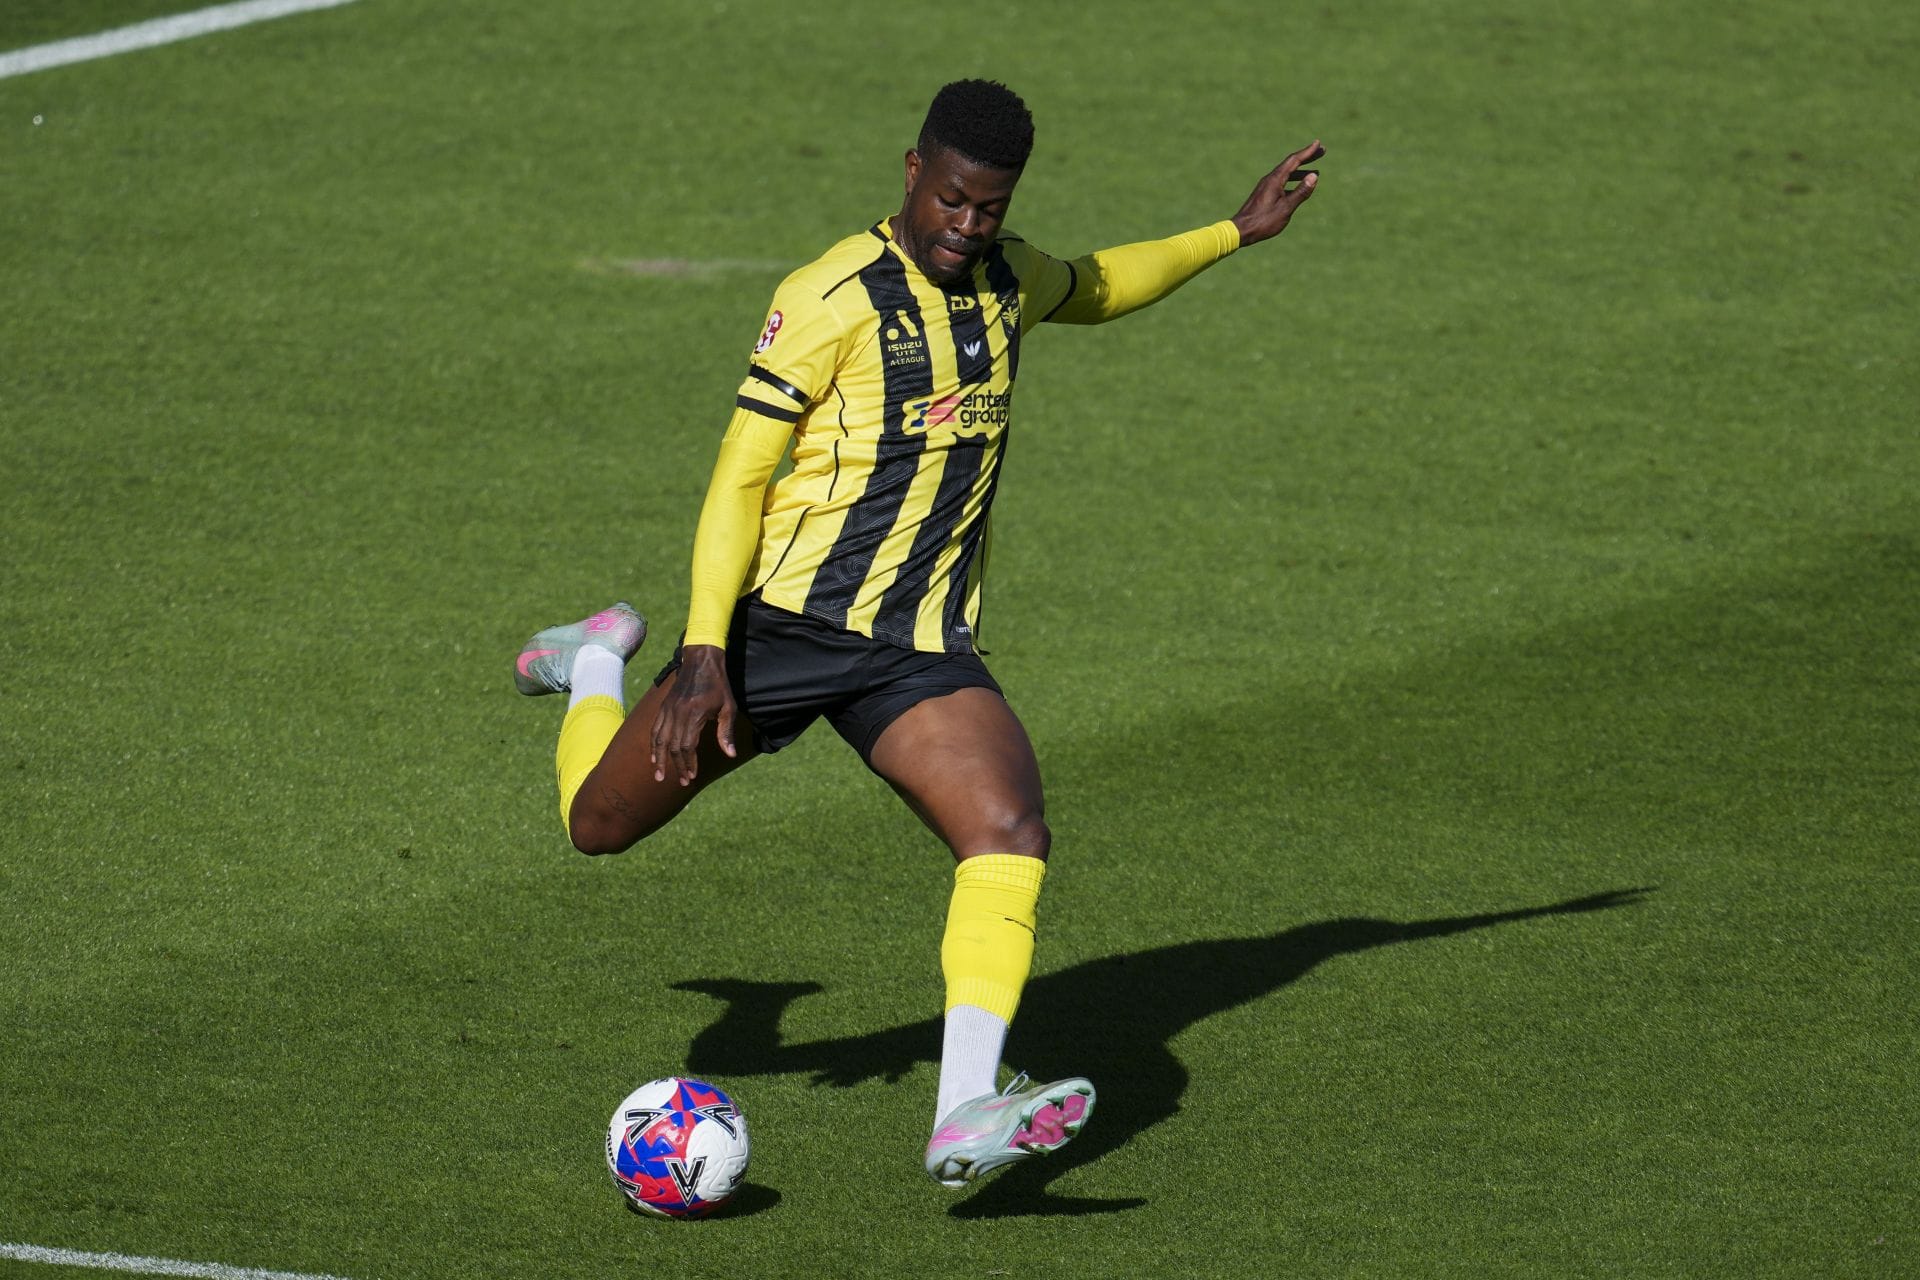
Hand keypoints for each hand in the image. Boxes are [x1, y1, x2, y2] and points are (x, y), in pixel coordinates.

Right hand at [649, 645, 738, 785]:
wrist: (701, 660)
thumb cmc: (718, 685)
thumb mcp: (728, 707)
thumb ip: (726, 732)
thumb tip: (730, 754)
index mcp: (694, 714)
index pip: (687, 746)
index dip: (689, 763)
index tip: (693, 776)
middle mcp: (678, 713)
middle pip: (673, 746)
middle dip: (677, 766)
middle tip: (682, 782)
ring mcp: (668, 710)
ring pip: (659, 740)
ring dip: (659, 759)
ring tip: (659, 776)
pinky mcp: (664, 707)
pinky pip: (654, 729)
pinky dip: (653, 745)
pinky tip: (653, 757)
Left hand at [1230, 140, 1323, 246]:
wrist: (1241, 230)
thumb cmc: (1263, 221)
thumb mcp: (1286, 207)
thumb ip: (1301, 192)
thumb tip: (1314, 176)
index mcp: (1275, 180)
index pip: (1294, 160)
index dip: (1307, 152)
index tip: (1318, 144)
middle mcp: (1270, 179)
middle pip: (1291, 164)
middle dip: (1306, 157)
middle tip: (1321, 151)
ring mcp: (1266, 186)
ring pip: (1286, 174)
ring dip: (1301, 171)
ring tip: (1315, 172)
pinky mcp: (1264, 194)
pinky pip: (1282, 182)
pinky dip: (1293, 181)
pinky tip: (1299, 188)